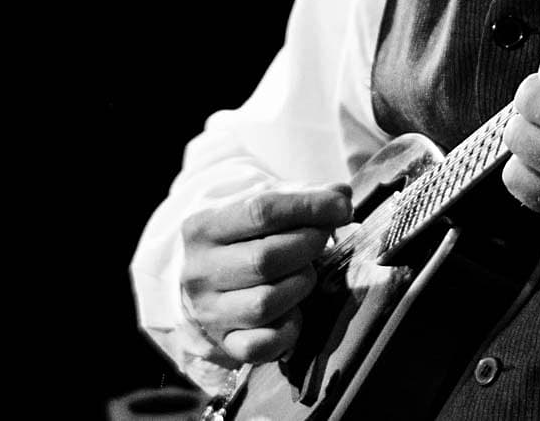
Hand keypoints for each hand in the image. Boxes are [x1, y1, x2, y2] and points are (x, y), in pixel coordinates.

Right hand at [178, 183, 352, 364]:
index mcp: (202, 226)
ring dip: (300, 285)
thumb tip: (341, 196)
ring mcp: (208, 311)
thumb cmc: (242, 234)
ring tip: (305, 271)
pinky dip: (288, 330)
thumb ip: (302, 194)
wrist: (206, 275)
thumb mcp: (260, 203)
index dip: (309, 207)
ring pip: (265, 304)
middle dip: (308, 245)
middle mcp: (199, 271)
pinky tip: (294, 310)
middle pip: (265, 259)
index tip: (341, 206)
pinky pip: (261, 345)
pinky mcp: (223, 342)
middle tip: (322, 238)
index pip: (261, 211)